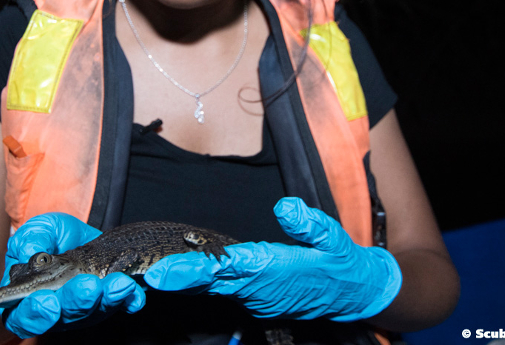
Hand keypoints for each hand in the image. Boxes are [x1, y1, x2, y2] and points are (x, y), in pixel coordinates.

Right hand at [1, 213, 146, 337]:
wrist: (82, 234)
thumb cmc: (52, 236)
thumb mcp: (41, 228)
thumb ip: (33, 237)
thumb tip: (30, 251)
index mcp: (28, 298)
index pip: (24, 317)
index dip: (35, 313)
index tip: (47, 301)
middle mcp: (56, 310)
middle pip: (65, 316)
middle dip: (78, 301)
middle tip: (88, 287)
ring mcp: (84, 309)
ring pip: (95, 312)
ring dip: (108, 298)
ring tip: (119, 283)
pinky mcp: (109, 302)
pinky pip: (122, 305)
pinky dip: (129, 298)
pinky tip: (131, 287)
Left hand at [144, 197, 401, 321]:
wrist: (354, 295)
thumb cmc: (342, 263)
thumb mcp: (335, 240)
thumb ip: (311, 225)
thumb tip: (285, 207)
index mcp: (276, 271)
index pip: (233, 268)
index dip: (199, 269)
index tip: (170, 270)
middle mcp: (261, 288)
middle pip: (215, 282)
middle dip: (182, 278)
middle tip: (151, 274)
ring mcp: (257, 296)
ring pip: (215, 289)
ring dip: (186, 281)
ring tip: (153, 272)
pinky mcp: (256, 297)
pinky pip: (223, 291)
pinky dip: (201, 283)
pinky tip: (179, 275)